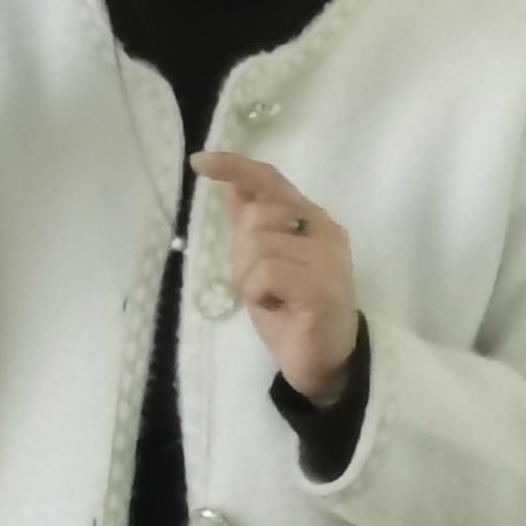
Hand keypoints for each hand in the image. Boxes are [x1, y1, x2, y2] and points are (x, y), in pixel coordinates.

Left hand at [190, 153, 359, 403]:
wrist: (324, 363)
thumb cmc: (292, 312)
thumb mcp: (265, 262)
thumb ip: (253, 224)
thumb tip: (232, 185)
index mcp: (311, 220)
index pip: (271, 180)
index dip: (234, 166)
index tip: (199, 162)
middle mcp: (324, 230)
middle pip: (255, 216)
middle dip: (242, 254)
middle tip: (261, 286)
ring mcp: (326, 257)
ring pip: (257, 245)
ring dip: (249, 279)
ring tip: (272, 300)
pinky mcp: (321, 286)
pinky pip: (265, 273)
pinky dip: (258, 294)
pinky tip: (278, 309)